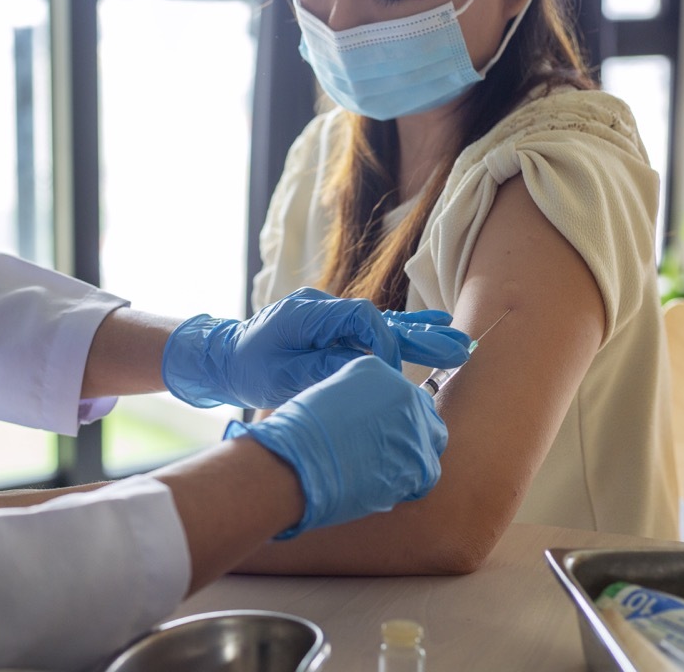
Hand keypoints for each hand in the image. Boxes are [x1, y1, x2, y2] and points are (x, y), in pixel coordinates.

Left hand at [161, 287, 470, 407]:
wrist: (224, 357)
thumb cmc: (249, 368)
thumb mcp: (282, 375)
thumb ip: (325, 368)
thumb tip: (369, 368)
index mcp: (308, 312)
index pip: (362, 318)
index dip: (384, 343)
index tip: (394, 373)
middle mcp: (323, 307)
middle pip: (381, 318)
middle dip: (420, 335)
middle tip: (458, 347)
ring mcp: (329, 316)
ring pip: (382, 324)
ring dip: (419, 335)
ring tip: (458, 344)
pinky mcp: (333, 328)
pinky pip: (372, 330)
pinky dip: (401, 334)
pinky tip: (433, 330)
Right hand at [223, 355, 446, 537]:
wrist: (297, 461)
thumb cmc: (298, 433)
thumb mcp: (327, 397)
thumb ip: (354, 402)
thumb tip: (364, 422)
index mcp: (378, 371)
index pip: (398, 391)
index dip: (388, 414)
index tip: (375, 430)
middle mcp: (404, 392)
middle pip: (422, 410)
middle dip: (407, 430)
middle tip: (383, 450)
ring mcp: (417, 427)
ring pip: (430, 441)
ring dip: (411, 455)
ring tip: (381, 469)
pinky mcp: (423, 464)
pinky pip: (428, 474)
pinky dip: (409, 483)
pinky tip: (382, 485)